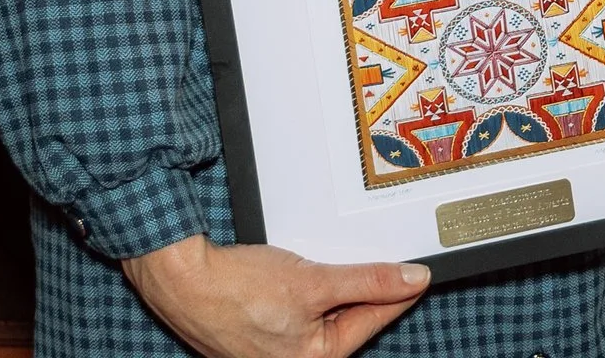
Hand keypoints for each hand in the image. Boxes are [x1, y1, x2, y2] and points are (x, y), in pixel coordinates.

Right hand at [120, 234, 427, 357]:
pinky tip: (305, 268)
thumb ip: (369, 282)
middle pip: (349, 316)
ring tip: (335, 260)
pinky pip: (300, 309)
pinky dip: (309, 288)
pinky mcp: (260, 333)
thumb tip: (413, 279)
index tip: (421, 269)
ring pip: (324, 310)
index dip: (398, 289)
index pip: (373, 319)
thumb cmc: (239, 289)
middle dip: (363, 286)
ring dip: (334, 284)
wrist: (183, 280)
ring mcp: (276, 349)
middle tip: (385, 256)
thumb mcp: (316, 282)